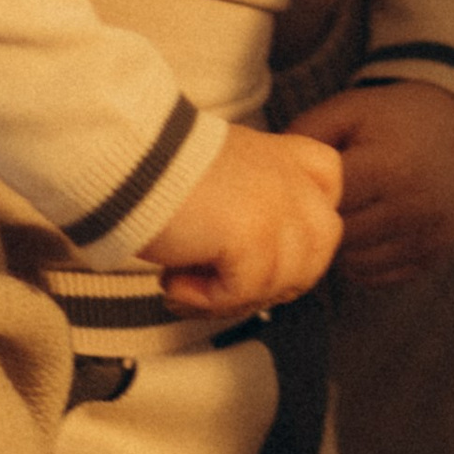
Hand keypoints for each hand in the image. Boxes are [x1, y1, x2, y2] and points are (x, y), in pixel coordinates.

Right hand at [139, 124, 341, 319]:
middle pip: (314, 255)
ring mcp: (280, 209)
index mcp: (284, 158)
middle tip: (214, 280)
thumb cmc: (153, 166)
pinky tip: (173, 279)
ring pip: (281, 283)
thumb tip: (253, 262)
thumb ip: (253, 204)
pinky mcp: (256, 237)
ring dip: (229, 296)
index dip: (297, 237)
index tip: (249, 248)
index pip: (328, 195)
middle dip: (267, 282)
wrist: (126, 156)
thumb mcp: (222, 174)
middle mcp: (291, 181)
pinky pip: (244, 292)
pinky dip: (204, 298)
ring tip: (183, 280)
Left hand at [288, 79, 453, 288]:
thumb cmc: (391, 117)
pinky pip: (382, 276)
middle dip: (318, 226)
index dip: (302, 201)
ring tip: (336, 219)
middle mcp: (414, 205)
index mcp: (388, 166)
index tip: (291, 192)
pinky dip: (363, 263)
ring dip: (339, 248)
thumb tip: (265, 173)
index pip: (326, 204)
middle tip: (309, 210)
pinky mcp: (437, 253)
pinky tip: (360, 234)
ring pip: (358, 264)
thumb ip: (304, 137)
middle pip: (340, 238)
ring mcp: (430, 234)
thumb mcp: (347, 110)